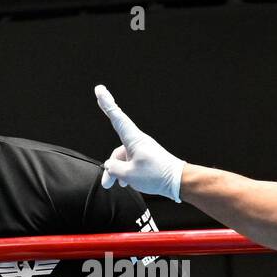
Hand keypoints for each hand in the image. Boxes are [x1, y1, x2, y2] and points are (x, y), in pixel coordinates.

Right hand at [95, 84, 184, 201]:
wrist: (177, 181)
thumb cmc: (154, 175)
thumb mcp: (128, 174)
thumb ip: (113, 168)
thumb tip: (110, 165)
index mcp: (133, 140)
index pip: (117, 118)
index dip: (107, 104)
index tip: (100, 90)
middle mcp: (137, 142)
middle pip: (116, 152)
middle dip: (110, 169)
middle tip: (107, 185)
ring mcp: (141, 150)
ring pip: (122, 160)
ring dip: (117, 173)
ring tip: (118, 186)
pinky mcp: (145, 158)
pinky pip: (129, 163)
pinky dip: (126, 173)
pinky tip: (126, 182)